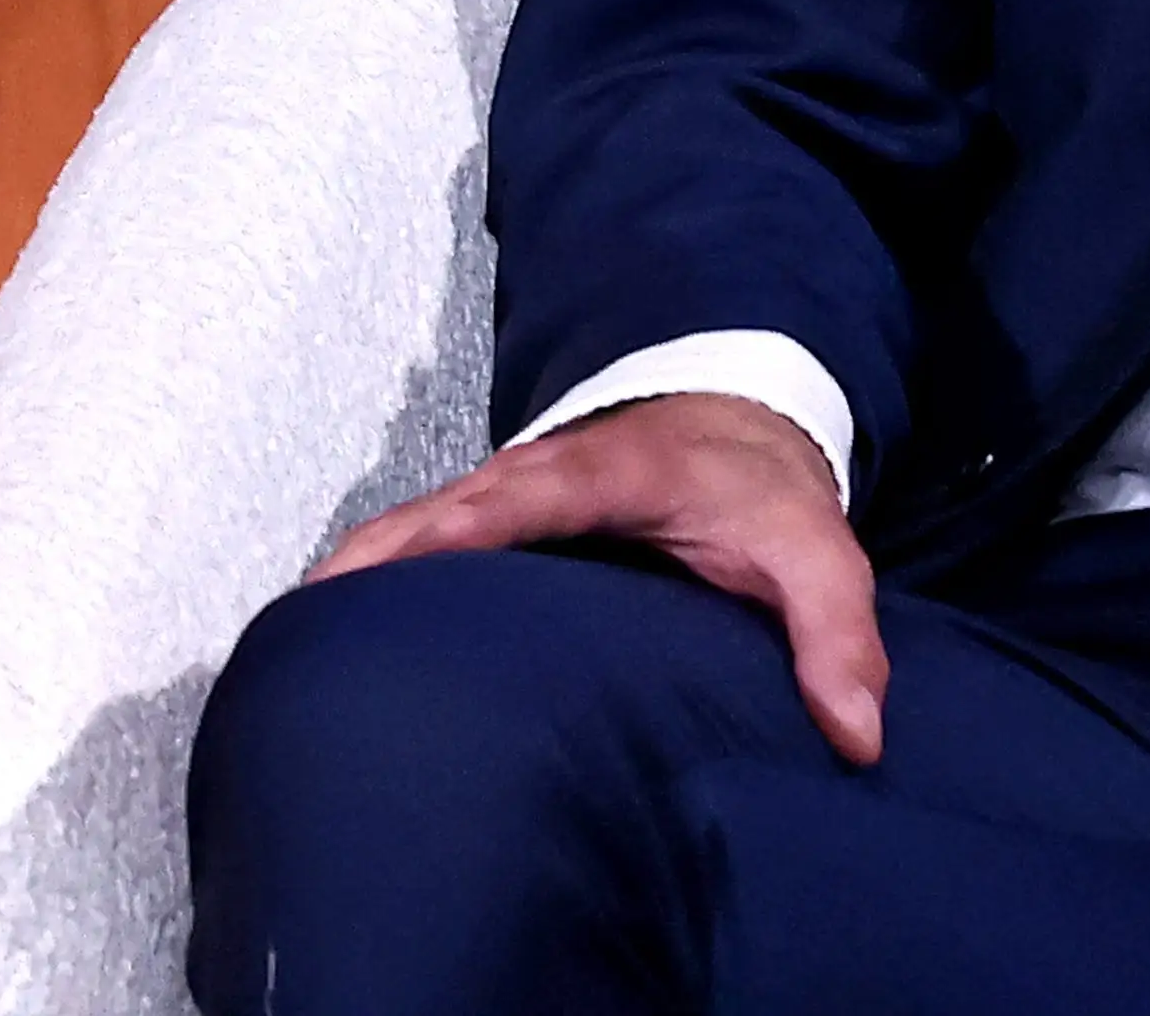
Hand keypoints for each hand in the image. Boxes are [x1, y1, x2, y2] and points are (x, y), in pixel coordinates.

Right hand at [311, 387, 887, 763]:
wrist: (737, 415)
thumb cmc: (762, 489)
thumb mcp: (819, 551)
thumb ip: (838, 634)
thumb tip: (855, 734)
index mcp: (610, 471)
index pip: (524, 493)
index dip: (461, 524)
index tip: (397, 560)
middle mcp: (540, 473)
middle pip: (442, 509)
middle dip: (375, 555)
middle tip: (309, 615)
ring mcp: (507, 493)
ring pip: (417, 525)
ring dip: (360, 569)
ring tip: (294, 637)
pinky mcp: (492, 519)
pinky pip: (421, 543)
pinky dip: (373, 574)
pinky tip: (330, 632)